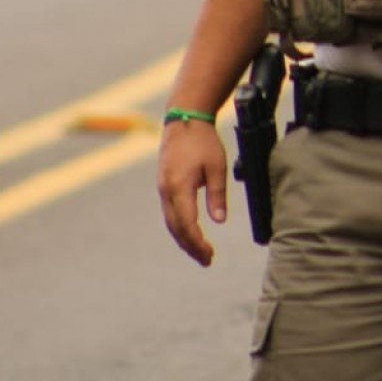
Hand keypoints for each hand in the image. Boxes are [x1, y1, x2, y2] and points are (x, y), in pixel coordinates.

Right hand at [157, 121, 227, 267]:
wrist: (184, 120)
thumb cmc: (203, 141)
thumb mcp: (217, 166)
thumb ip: (217, 195)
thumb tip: (219, 220)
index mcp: (179, 187)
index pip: (187, 224)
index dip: (197, 243)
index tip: (210, 254)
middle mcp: (166, 191)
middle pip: (176, 228)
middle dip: (190, 247)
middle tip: (207, 260)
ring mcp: (162, 189)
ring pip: (171, 222)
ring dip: (184, 239)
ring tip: (200, 252)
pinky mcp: (163, 185)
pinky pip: (169, 213)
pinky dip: (179, 227)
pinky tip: (190, 233)